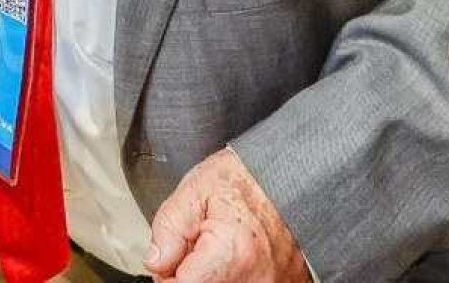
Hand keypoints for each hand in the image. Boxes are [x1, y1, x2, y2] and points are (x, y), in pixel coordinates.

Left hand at [146, 148, 309, 282]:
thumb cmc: (247, 179)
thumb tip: (156, 262)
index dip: (167, 274)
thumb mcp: (194, 191)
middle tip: (195, 247)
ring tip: (217, 248)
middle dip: (190, 274)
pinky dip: (235, 276)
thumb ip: (167, 229)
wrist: (292, 176)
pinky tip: (235, 257)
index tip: (167, 260)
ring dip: (213, 275)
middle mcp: (258, 279)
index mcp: (232, 254)